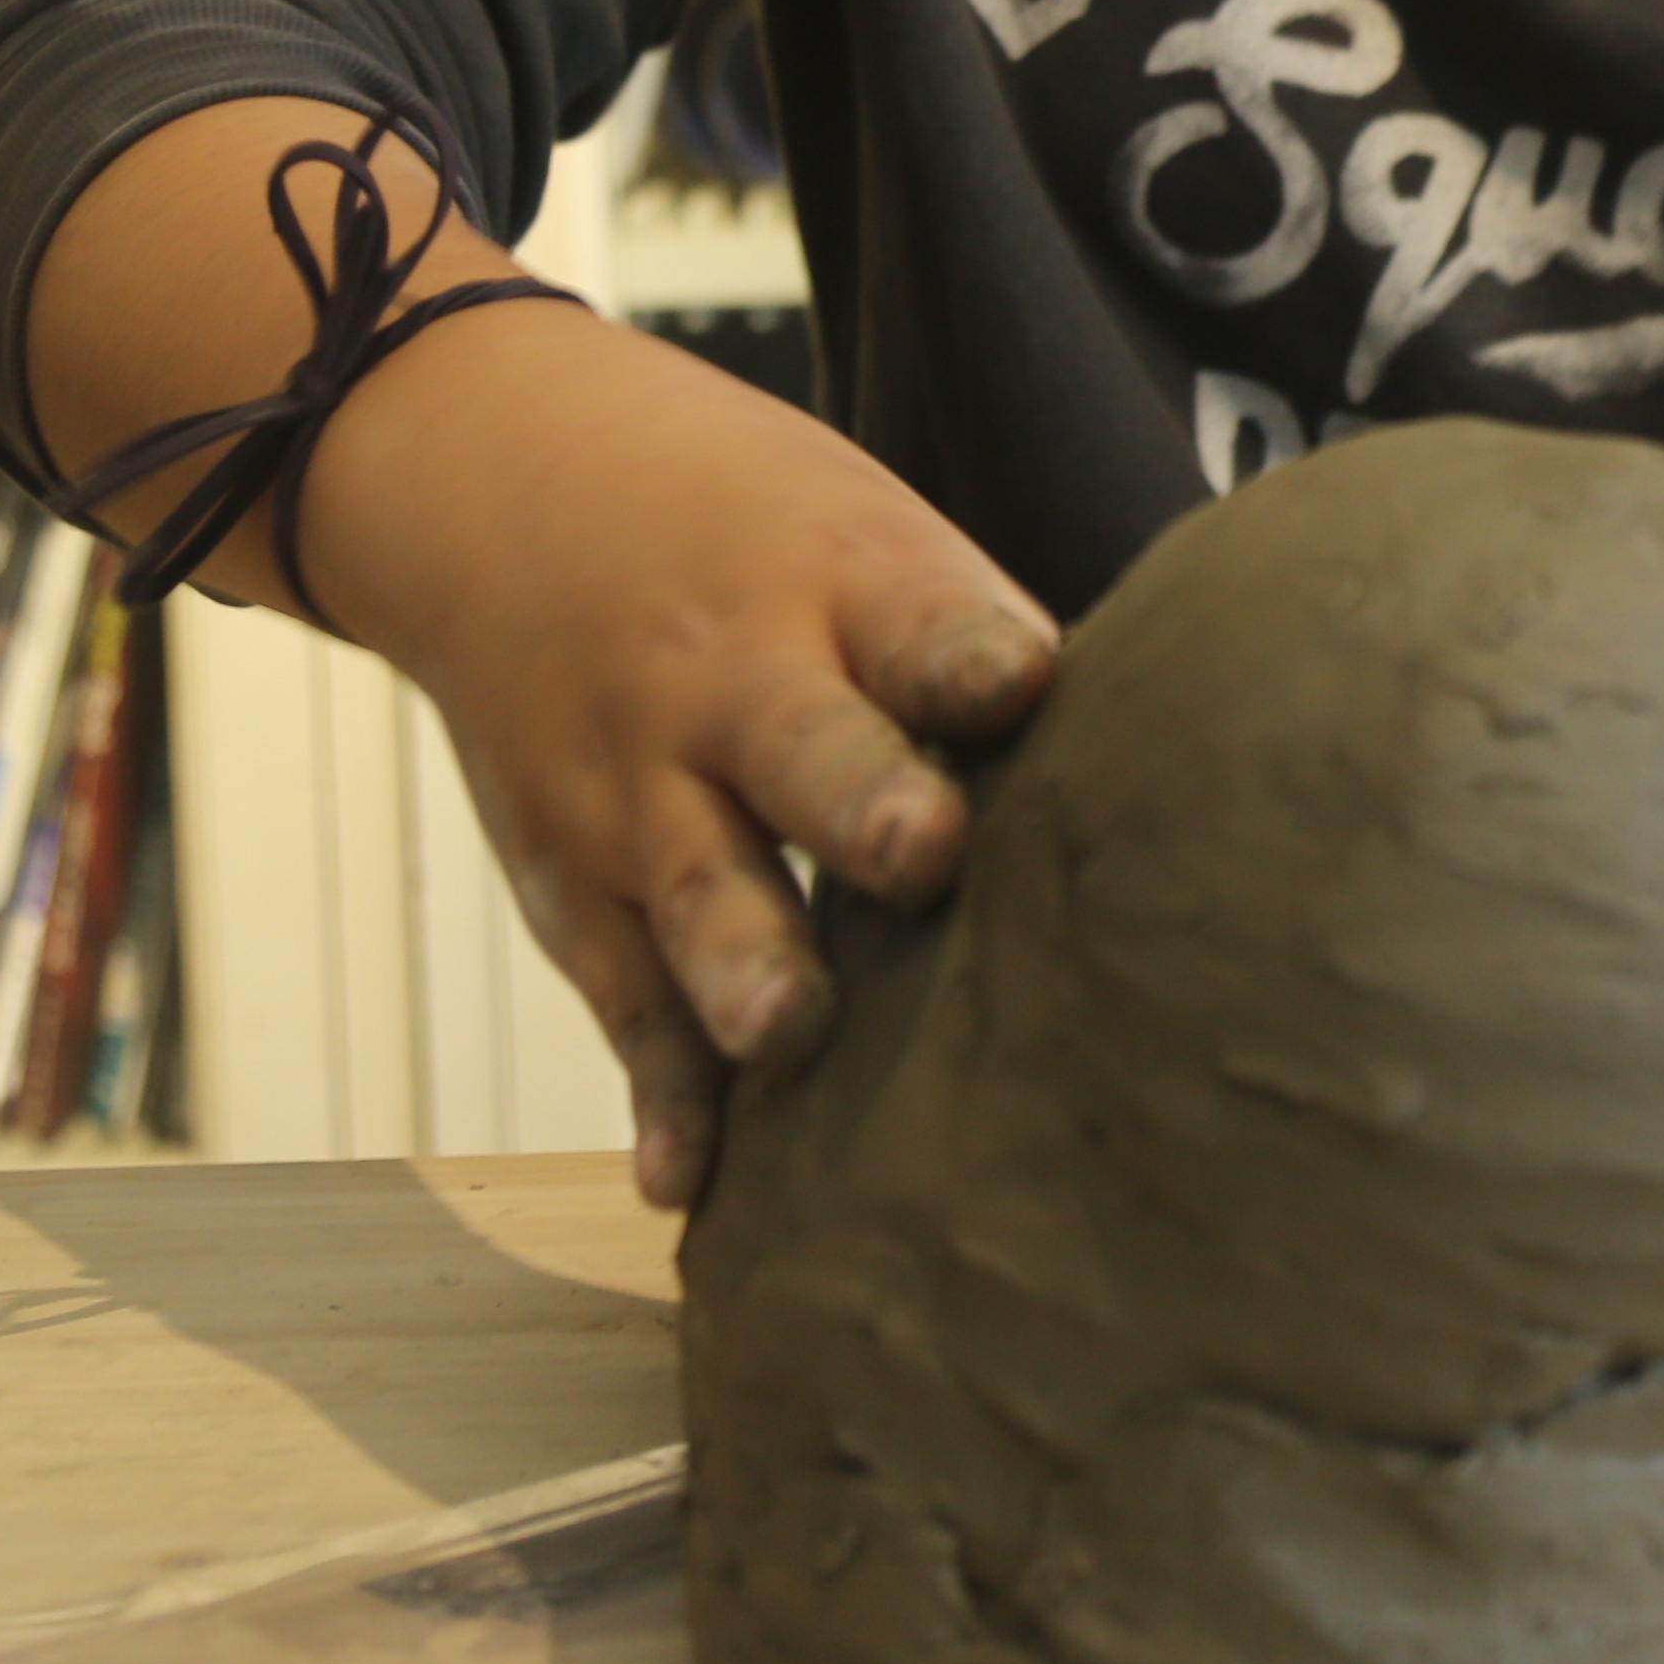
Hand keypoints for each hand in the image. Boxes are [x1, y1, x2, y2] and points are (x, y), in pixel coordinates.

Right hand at [291, 301, 1058, 1211]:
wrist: (504, 483)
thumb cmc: (757, 536)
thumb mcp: (861, 532)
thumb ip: (978, 652)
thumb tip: (1160, 778)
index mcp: (842, 586)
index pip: (916, 621)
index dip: (971, 656)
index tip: (1019, 682)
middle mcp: (735, 686)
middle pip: (804, 751)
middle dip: (866, 807)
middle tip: (922, 854)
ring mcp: (644, 791)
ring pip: (704, 890)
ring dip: (748, 969)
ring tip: (789, 1034)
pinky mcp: (579, 888)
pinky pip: (624, 1001)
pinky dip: (656, 1093)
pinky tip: (684, 1180)